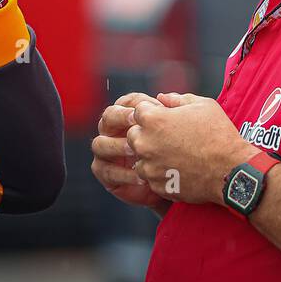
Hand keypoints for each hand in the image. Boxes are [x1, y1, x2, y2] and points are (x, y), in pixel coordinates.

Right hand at [91, 92, 166, 210]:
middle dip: (120, 118)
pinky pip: (106, 171)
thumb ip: (175, 110)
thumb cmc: (177, 150)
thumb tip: (163, 98)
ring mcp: (106, 152)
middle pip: (108, 117)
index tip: (151, 110)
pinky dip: (123, 174)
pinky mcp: (105, 173)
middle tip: (136, 125)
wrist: (173, 182)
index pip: (126, 102)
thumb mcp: (180, 127)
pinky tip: (141, 177)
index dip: (135, 104)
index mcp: (129, 114)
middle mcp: (113, 130)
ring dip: (117, 146)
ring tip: (136, 152)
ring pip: (100, 144)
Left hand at [127, 92, 257, 205]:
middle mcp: (145, 143)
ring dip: (151, 156)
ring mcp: (149, 166)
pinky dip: (160, 174)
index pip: (137, 111)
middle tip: (169, 138)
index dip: (152, 113)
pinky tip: (177, 170)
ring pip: (139, 158)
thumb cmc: (218, 134)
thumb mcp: (202, 105)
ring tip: (174, 155)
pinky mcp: (156, 185)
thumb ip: (177, 99)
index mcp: (153, 120)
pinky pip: (150, 177)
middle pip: (133, 135)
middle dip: (146, 134)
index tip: (165, 119)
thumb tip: (161, 98)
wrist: (230, 170)